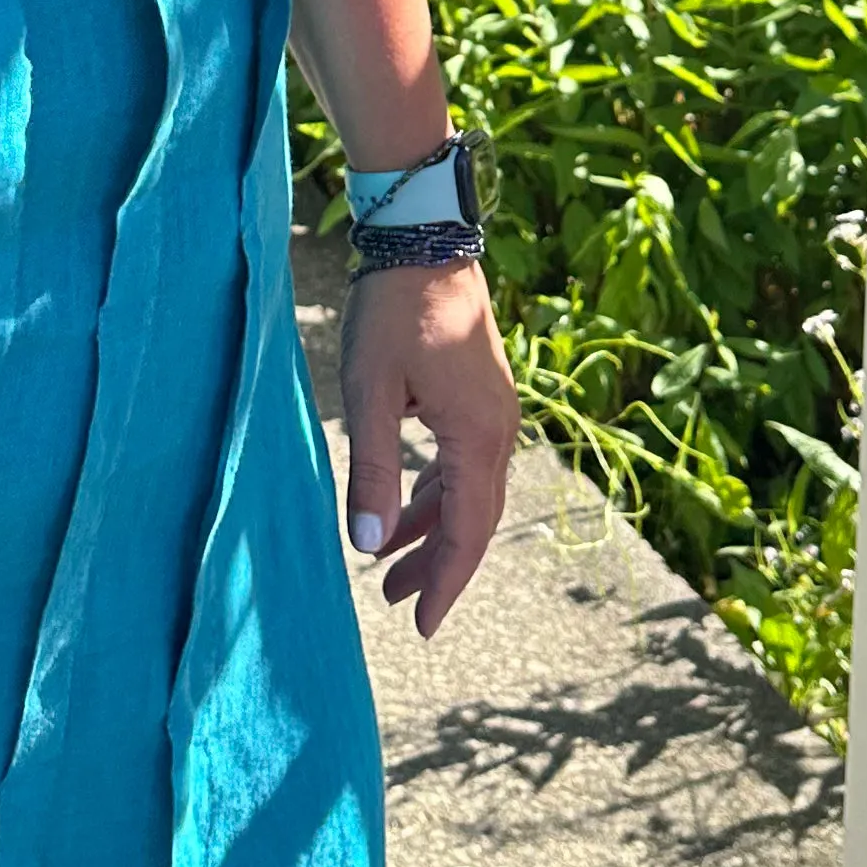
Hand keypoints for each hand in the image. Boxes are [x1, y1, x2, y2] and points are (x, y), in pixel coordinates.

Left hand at [339, 255, 517, 639]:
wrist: (425, 238)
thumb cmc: (393, 312)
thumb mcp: (370, 393)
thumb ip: (374, 471)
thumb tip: (368, 546)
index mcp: (477, 438)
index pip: (466, 533)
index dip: (443, 583)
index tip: (421, 628)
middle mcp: (498, 431)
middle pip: (474, 519)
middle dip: (437, 566)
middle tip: (399, 606)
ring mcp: (494, 412)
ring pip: (469, 492)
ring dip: (433, 530)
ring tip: (391, 567)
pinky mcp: (480, 395)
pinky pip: (465, 463)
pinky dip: (437, 493)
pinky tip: (409, 504)